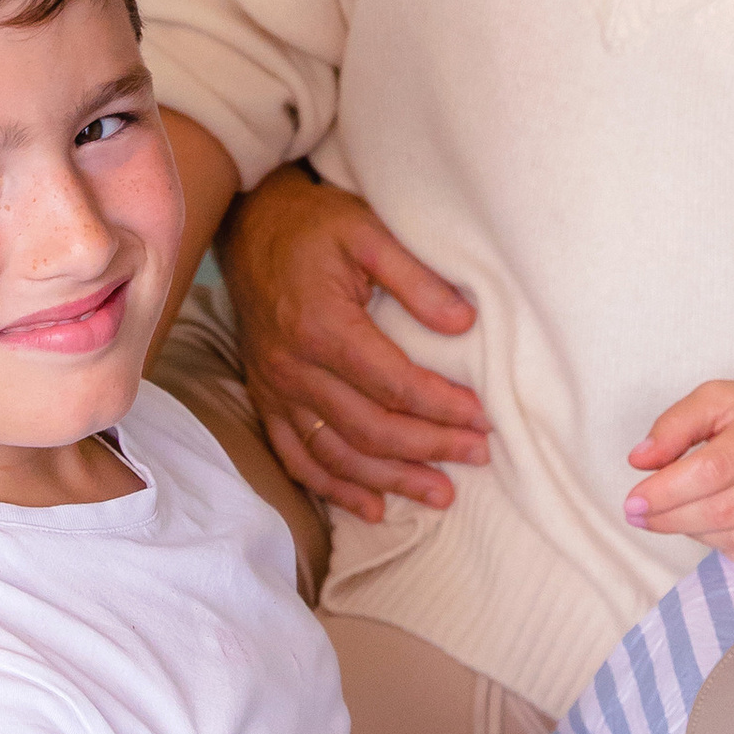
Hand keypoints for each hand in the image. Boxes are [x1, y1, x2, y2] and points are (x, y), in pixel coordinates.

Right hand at [220, 166, 489, 519]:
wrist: (250, 226)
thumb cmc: (314, 226)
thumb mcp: (368, 231)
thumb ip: (416, 278)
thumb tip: (463, 324)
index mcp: (322, 326)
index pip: (394, 384)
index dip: (442, 406)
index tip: (483, 417)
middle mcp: (294, 367)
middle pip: (369, 427)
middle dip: (429, 447)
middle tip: (478, 456)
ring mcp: (276, 388)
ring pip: (336, 453)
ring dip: (390, 480)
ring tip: (439, 493)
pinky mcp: (266, 398)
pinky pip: (297, 456)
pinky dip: (333, 487)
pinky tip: (371, 507)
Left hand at [624, 324, 733, 569]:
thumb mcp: (722, 398)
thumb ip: (676, 424)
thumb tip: (640, 460)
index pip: (712, 470)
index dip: (665, 493)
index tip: (633, 504)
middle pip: (724, 512)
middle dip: (673, 519)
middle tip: (645, 517)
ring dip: (701, 534)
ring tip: (686, 516)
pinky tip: (724, 529)